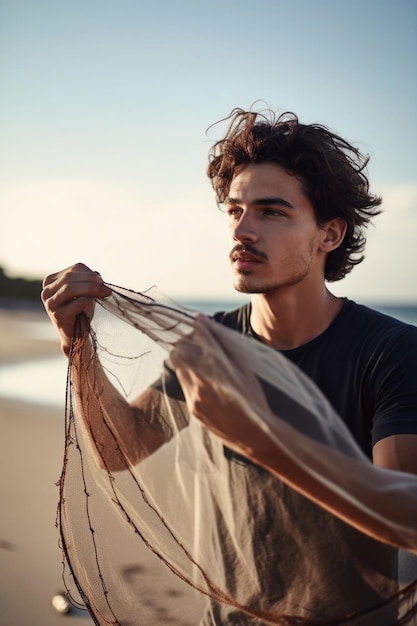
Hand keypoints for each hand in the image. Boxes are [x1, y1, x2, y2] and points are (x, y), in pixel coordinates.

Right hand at [41, 262, 111, 355]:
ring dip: (91, 289)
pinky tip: (90, 307)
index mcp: (51, 281)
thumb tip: (97, 275)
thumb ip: (88, 280)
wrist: (76, 334)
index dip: (90, 273)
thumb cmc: (80, 310)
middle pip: (70, 277)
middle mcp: (46, 291)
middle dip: (92, 281)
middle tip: (106, 288)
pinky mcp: (57, 316)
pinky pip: (76, 303)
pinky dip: (86, 303)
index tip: (103, 281)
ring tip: (104, 294)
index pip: (74, 269)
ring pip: (70, 288)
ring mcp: (50, 304)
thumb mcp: (84, 291)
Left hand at [171, 315, 271, 459]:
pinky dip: (193, 381)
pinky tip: (209, 385)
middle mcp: (201, 377)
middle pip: (179, 351)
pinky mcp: (193, 408)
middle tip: (198, 347)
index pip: (199, 335)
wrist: (256, 435)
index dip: (198, 327)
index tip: (200, 324)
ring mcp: (194, 395)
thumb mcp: (245, 365)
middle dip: (185, 346)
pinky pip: (186, 387)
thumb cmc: (255, 397)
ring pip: (180, 369)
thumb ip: (224, 342)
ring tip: (205, 367)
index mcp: (217, 363)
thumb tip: (203, 322)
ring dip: (188, 364)